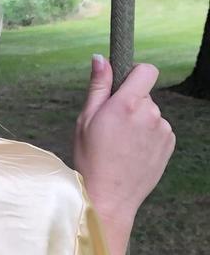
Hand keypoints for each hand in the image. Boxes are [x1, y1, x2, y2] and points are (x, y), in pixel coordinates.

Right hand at [73, 55, 174, 254]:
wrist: (108, 196)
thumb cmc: (90, 158)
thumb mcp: (85, 119)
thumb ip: (98, 86)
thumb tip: (101, 58)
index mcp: (127, 104)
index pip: (147, 70)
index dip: (135, 74)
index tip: (122, 88)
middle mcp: (150, 114)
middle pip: (145, 95)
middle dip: (131, 104)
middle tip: (112, 127)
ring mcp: (163, 130)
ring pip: (152, 114)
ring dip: (140, 122)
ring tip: (121, 145)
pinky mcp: (169, 144)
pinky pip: (159, 130)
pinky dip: (148, 137)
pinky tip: (132, 153)